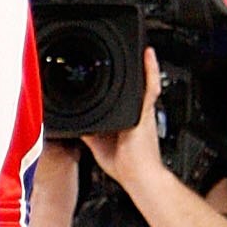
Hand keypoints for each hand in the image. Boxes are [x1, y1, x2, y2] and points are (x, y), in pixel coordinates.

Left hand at [84, 49, 168, 196]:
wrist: (139, 176)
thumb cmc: (125, 166)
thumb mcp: (98, 145)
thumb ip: (89, 132)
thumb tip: (77, 124)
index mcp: (127, 120)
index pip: (123, 98)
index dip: (119, 87)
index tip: (112, 74)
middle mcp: (137, 113)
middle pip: (135, 87)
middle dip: (134, 72)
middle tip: (132, 54)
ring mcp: (143, 111)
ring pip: (143, 83)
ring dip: (143, 66)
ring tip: (140, 49)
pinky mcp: (146, 112)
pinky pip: (150, 87)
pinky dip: (150, 70)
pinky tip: (148, 55)